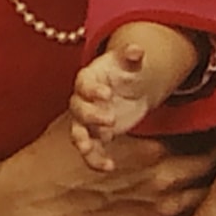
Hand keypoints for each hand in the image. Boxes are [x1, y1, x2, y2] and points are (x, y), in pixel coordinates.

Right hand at [13, 112, 215, 215]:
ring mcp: (158, 204)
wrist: (43, 199)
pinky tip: (201, 184)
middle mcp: (162, 178)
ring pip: (205, 190)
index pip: (204, 135)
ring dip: (215, 174)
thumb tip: (151, 78)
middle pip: (212, 164)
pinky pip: (188, 209)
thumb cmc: (65, 150)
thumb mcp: (99, 112)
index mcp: (152, 147)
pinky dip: (198, 195)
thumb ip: (132, 102)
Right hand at [70, 44, 151, 170]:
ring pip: (78, 132)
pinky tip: (109, 166)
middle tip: (110, 120)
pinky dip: (96, 159)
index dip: (92, 90)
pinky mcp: (95, 136)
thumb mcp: (129, 62)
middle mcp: (82, 100)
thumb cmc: (125, 71)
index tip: (107, 95)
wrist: (130, 87)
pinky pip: (91, 149)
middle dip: (91, 116)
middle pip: (78, 109)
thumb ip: (130, 56)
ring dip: (83, 142)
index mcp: (88, 78)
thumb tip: (137, 49)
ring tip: (89, 150)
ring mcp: (86, 120)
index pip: (84, 83)